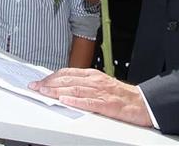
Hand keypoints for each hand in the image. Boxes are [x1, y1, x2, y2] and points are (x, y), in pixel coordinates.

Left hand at [31, 68, 152, 126]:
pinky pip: (90, 102)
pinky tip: (66, 100)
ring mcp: (101, 92)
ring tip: (44, 92)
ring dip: (57, 90)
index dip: (51, 77)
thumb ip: (84, 85)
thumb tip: (63, 87)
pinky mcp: (108, 104)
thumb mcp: (101, 85)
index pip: (67, 73)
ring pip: (75, 89)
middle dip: (49, 83)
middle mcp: (95, 81)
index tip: (39, 82)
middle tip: (35, 87)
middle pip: (68, 80)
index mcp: (93, 75)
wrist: (143, 103)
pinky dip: (76, 101)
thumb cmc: (122, 96)